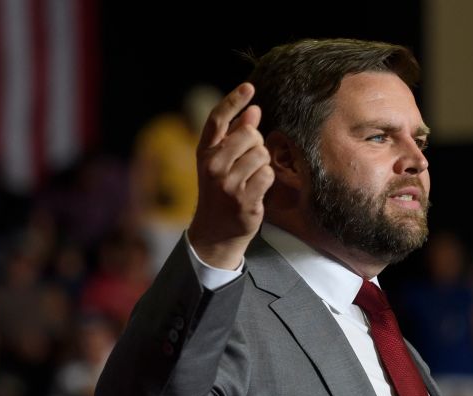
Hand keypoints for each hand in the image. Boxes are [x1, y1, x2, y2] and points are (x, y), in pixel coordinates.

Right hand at [187, 83, 273, 269]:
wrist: (215, 232)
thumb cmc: (221, 191)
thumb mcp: (221, 162)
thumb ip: (235, 136)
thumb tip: (254, 110)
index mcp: (204, 153)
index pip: (217, 119)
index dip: (234, 100)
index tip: (250, 87)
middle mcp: (212, 167)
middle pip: (249, 134)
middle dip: (256, 143)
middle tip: (249, 161)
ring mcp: (227, 185)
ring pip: (261, 154)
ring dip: (262, 164)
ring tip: (251, 178)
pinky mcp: (243, 200)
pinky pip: (267, 175)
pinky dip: (267, 181)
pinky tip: (256, 190)